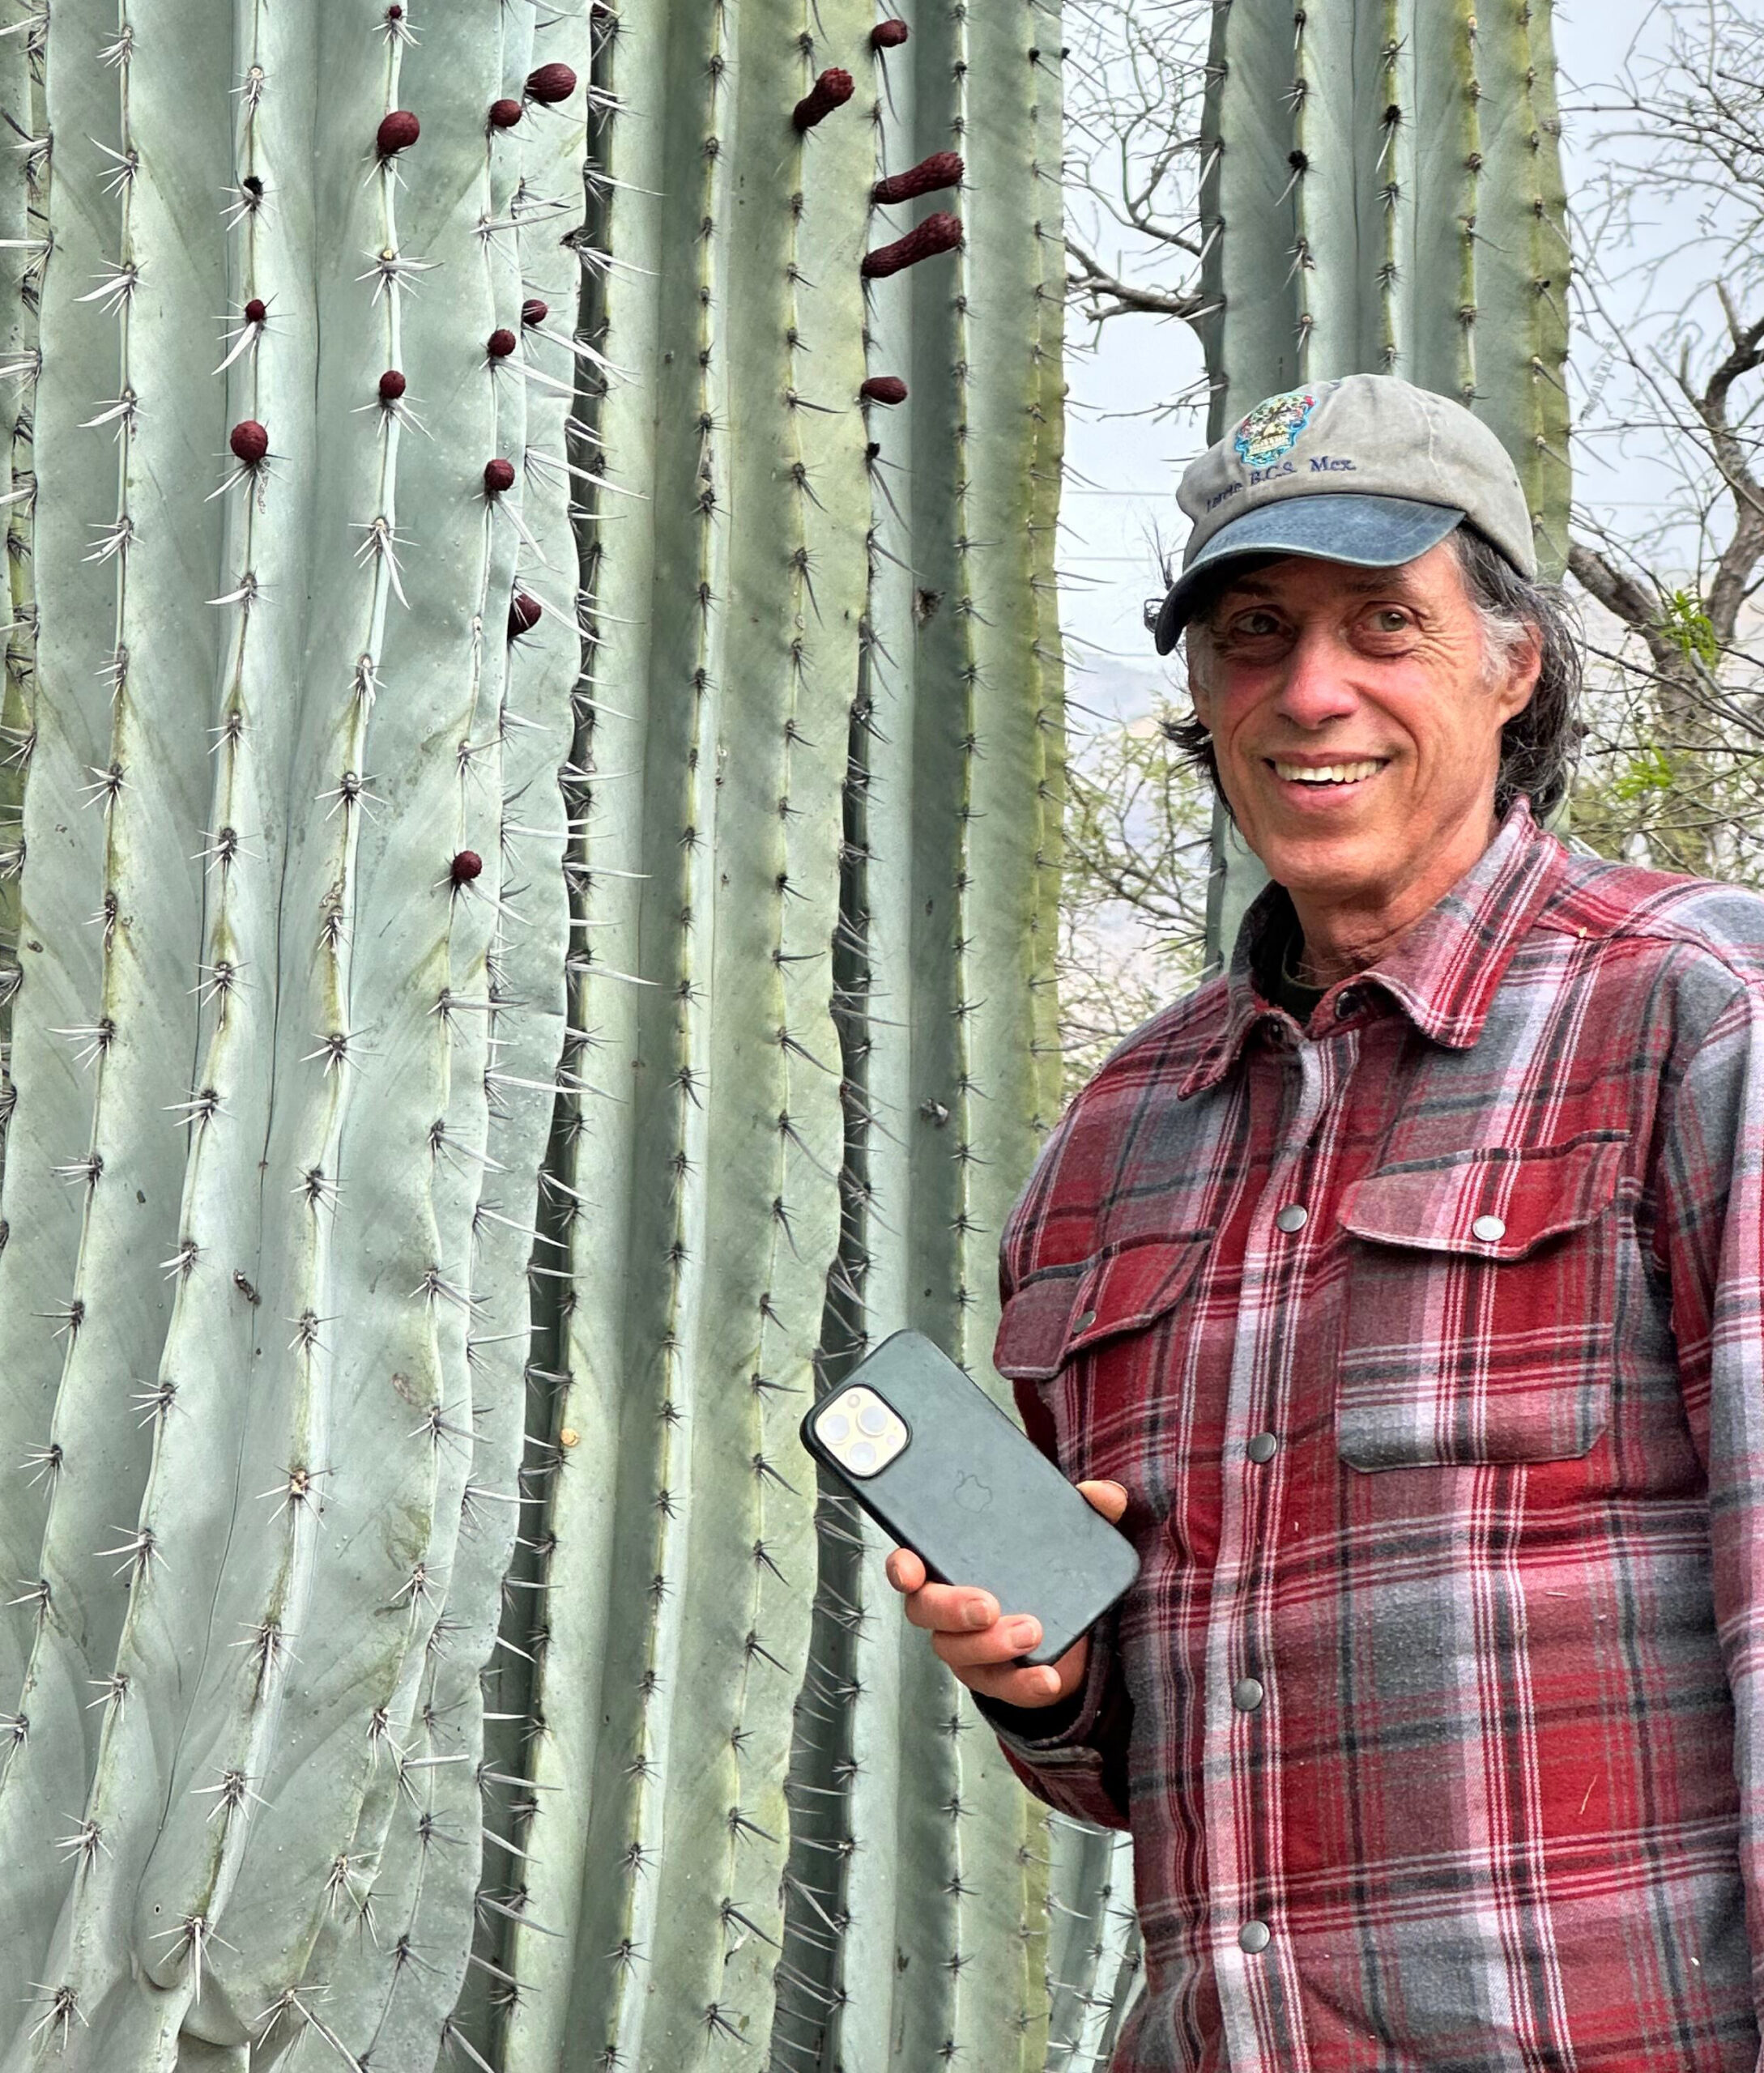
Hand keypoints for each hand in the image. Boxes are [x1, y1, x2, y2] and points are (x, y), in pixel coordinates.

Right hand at [883, 1479, 1129, 1708]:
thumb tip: (1106, 1495)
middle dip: (952, 1610)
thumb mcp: (1065, 1535)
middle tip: (988, 1606)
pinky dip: (1023, 1684)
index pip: (910, 1563)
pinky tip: (1047, 1678)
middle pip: (926, 1611)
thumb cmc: (1044, 1568)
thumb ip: (1082, 1512)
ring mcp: (966, 1645)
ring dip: (991, 1645)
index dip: (902, 1567)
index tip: (911, 1569)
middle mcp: (946, 1607)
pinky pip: (1000, 1687)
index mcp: (950, 1564)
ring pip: (959, 1653)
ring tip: (1032, 1633)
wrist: (1070, 1625)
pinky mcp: (994, 1677)